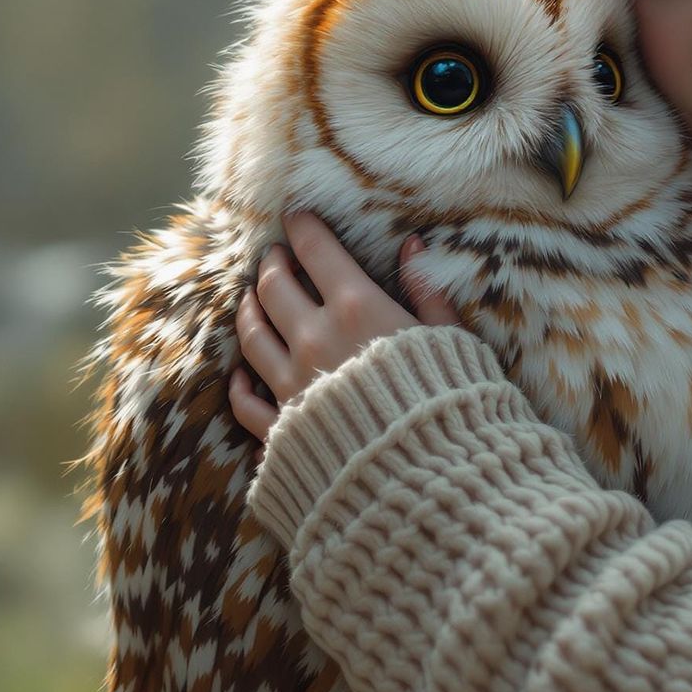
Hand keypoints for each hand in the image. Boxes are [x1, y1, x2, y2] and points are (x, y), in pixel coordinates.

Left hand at [231, 211, 461, 442]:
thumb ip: (428, 291)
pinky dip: (240, 385)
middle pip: (275, 288)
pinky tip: (241, 376)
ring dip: (249, 310)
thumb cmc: (450, 403)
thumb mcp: (452, 339)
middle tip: (275, 255)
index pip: (318, 252)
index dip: (304, 227)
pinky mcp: (283, 430)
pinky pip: (246, 402)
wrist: (427, 477)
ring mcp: (293, 385)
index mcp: (359, 309)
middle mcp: (316, 340)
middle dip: (273, 264)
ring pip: (252, 336)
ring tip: (251, 298)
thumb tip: (412, 246)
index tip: (296, 214)